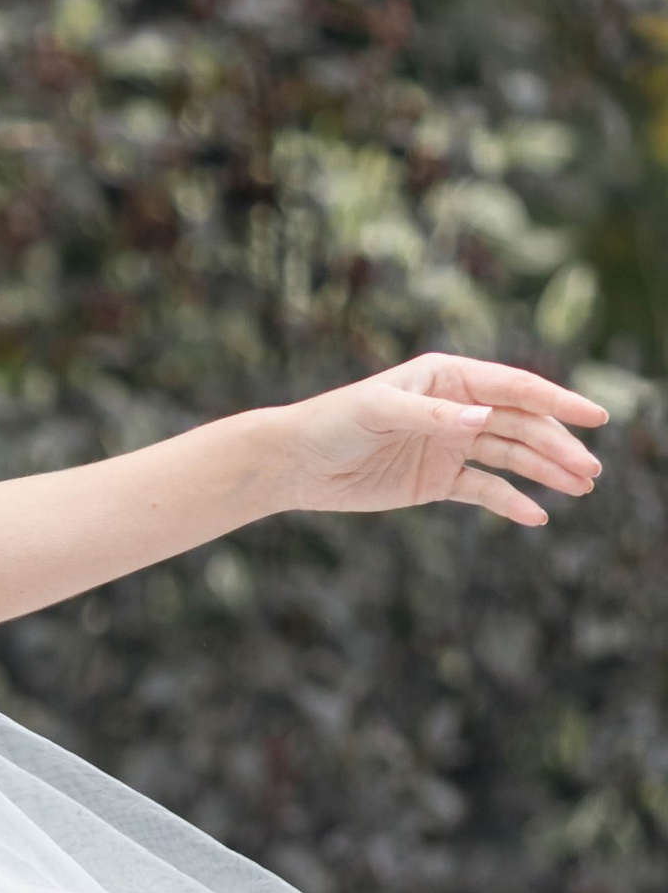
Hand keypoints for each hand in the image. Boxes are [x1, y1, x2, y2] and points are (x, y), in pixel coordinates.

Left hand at [278, 351, 608, 526]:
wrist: (295, 462)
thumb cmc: (333, 423)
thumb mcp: (379, 411)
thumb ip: (431, 415)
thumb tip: (482, 419)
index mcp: (448, 377)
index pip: (514, 387)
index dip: (557, 401)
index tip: (596, 416)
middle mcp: (456, 407)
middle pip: (520, 425)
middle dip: (558, 445)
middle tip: (590, 471)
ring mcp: (450, 444)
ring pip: (510, 456)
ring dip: (546, 471)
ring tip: (580, 488)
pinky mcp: (437, 479)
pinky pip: (484, 489)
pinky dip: (510, 502)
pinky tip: (536, 516)